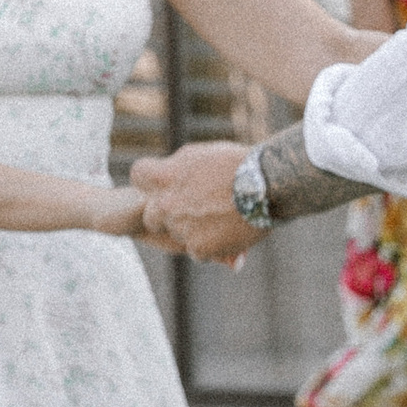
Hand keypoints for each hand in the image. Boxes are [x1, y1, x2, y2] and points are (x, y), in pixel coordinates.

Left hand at [131, 143, 254, 264]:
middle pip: (151, 216)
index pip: (138, 176)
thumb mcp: (203, 154)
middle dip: (166, 216)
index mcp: (165, 175)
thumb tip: (170, 170)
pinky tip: (230, 233)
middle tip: (193, 212)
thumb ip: (180, 166)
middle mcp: (166, 203)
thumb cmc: (240, 164)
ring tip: (223, 218)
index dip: (150, 182)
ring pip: (178, 235)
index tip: (164, 184)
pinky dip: (211, 246)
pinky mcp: (198, 248)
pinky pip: (197, 252)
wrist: (268, 185)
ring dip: (193, 231)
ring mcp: (180, 228)